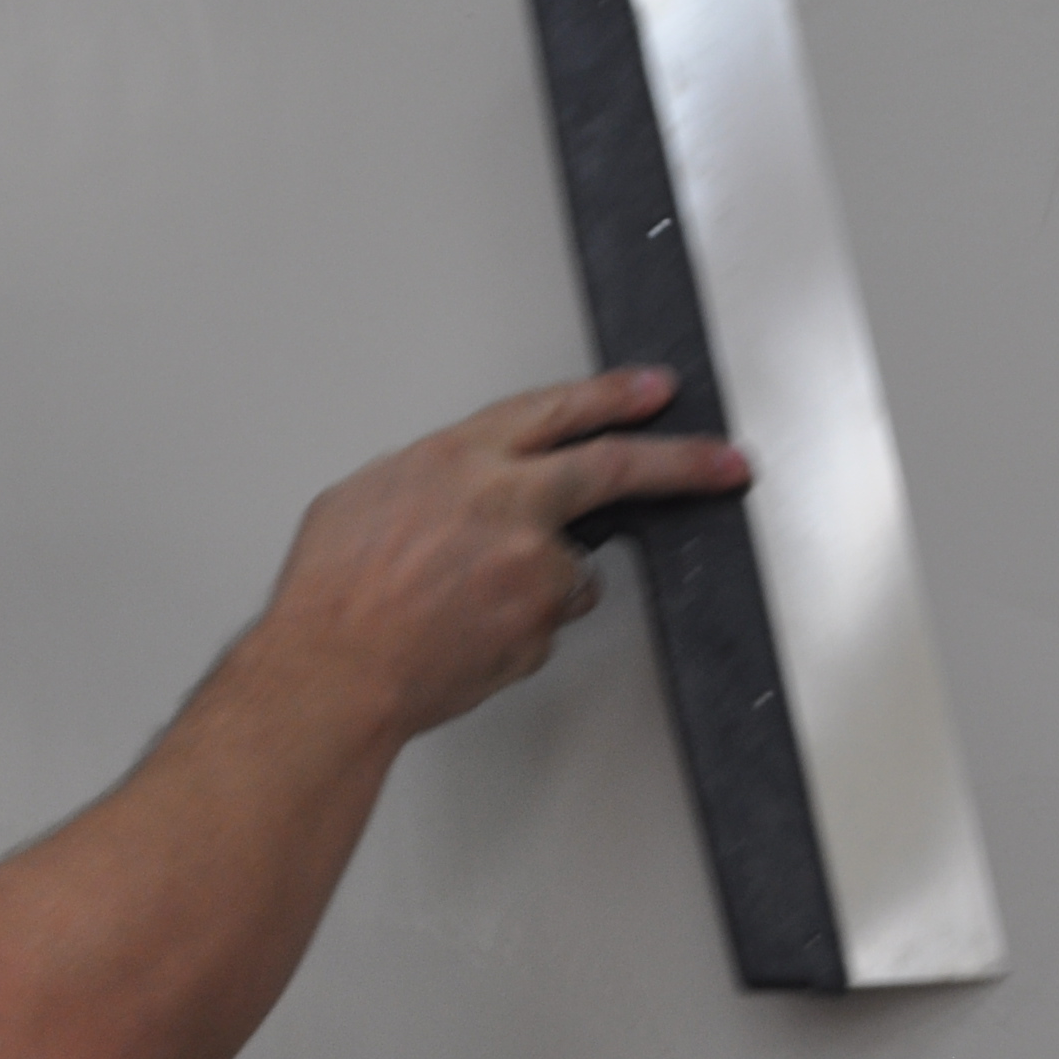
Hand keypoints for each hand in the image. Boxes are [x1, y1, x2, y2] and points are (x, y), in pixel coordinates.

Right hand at [256, 369, 747, 740]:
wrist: (332, 668)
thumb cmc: (332, 590)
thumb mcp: (364, 495)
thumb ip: (430, 477)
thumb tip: (455, 483)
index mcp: (463, 458)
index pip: (558, 410)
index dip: (614, 396)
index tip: (654, 390)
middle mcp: (509, 503)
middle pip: (618, 468)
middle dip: (683, 461)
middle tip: (726, 462)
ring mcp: (532, 568)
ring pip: (571, 567)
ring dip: (540, 579)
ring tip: (467, 602)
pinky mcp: (539, 627)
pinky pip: (544, 622)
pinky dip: (518, 626)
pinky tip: (467, 631)